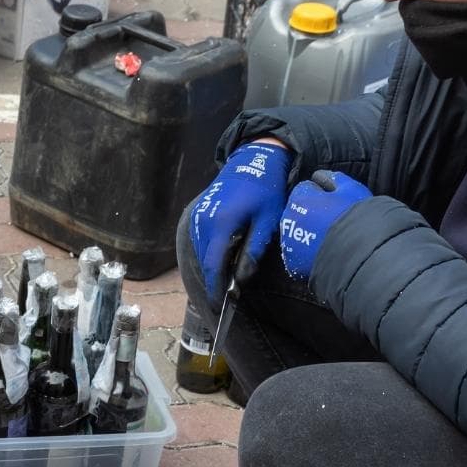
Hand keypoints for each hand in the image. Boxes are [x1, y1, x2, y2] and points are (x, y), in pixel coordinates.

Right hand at [187, 140, 291, 305]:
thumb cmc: (266, 192)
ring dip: (211, 267)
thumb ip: (253, 251)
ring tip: (225, 277)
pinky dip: (208, 253)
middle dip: (214, 280)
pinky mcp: (198, 213)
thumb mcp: (267, 222)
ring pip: (200, 252)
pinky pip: (199, 241)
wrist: (253, 161)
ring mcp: (199, 216)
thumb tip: (240, 280)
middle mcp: (205, 221)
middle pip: (205, 261)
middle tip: (226, 295)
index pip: (214, 265)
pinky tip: (222, 257)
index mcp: (223, 225)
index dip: (215, 288)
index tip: (219, 305)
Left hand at [279, 169, 372, 282]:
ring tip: (328, 238)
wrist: (357, 254)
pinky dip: (306, 252)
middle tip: (331, 221)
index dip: (321, 194)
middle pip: (298, 211)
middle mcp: (288, 219)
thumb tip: (319, 177)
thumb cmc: (356, 217)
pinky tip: (322, 252)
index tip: (333, 202)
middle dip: (311, 212)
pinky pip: (298, 253)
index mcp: (299, 198)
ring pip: (296, 232)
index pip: (305, 188)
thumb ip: (332, 178)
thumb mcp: (350, 188)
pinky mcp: (293, 264)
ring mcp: (288, 243)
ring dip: (307, 232)